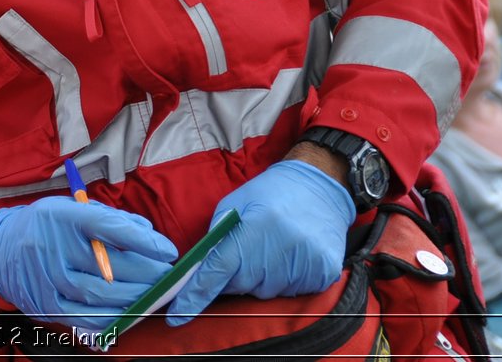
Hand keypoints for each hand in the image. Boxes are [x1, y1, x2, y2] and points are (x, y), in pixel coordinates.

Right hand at [0, 196, 177, 331]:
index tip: (168, 251)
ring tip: (155, 293)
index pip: (108, 227)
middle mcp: (55, 248)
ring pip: (103, 295)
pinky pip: (88, 317)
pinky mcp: (48, 305)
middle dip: (148, 273)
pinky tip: (130, 310)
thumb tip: (149, 235)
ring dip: (137, 297)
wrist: (0, 252)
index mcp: (63, 217)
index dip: (143, 241)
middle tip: (168, 275)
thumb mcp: (72, 208)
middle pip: (111, 266)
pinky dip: (115, 316)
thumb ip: (111, 218)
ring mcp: (50, 280)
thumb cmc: (45, 226)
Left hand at [167, 160, 353, 325]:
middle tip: (245, 251)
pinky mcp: (323, 274)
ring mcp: (304, 264)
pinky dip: (285, 279)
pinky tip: (291, 255)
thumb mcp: (234, 204)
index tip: (178, 314)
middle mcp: (280, 249)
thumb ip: (216, 238)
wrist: (319, 186)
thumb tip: (201, 271)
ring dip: (261, 278)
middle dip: (233, 276)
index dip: (196, 294)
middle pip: (240, 286)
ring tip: (273, 248)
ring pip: (266, 292)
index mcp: (254, 228)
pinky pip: (291, 292)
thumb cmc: (270, 193)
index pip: (218, 270)